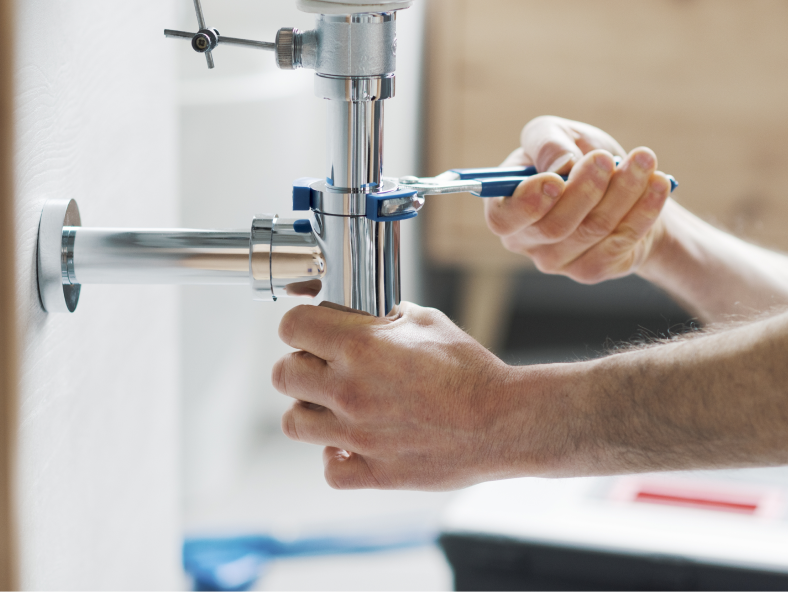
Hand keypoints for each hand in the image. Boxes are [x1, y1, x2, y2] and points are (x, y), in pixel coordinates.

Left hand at [272, 301, 546, 489]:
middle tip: (320, 367)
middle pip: (284, 374)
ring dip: (309, 410)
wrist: (503, 421)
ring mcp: (357, 435)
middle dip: (299, 364)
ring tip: (332, 405)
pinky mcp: (374, 471)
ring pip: (294, 422)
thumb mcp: (427, 321)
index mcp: (361, 347)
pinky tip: (351, 444)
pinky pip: (329, 469)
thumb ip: (385, 317)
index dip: (299, 324)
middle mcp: (350, 390)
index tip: (309, 330)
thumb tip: (362, 315)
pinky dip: (335, 457)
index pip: (292, 327)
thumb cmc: (470, 370)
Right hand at [484, 116, 672, 282]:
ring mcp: (557, 261)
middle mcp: (525, 240)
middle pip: (554, 227)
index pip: (504, 218)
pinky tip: (657, 184)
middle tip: (607, 159)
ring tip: (644, 159)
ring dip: (623, 191)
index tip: (556, 180)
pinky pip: (620, 243)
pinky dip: (643, 210)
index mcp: (506, 206)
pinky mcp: (590, 270)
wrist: (622, 185)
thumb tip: (560, 163)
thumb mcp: (559, 133)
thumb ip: (547, 141)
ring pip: (593, 230)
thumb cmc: (579, 156)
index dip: (528, 203)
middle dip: (585, 189)